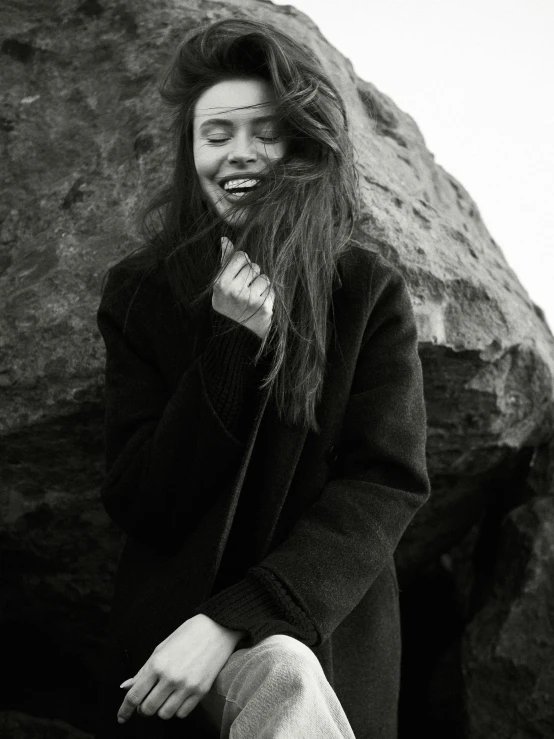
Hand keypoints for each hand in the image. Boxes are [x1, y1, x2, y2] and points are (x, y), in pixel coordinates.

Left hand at [117, 614, 244, 722]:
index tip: (121, 717)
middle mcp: (170, 677)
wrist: (217, 628)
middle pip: (147, 709)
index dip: (124, 710)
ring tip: (164, 698)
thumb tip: (126, 687)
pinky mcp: (201, 691)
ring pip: (164, 714)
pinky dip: (177, 709)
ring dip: (160, 709)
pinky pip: (182, 713)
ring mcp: (187, 686)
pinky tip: (178, 697)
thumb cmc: (188, 634)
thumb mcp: (161, 648)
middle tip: (146, 701)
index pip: (134, 695)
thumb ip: (143, 671)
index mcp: (157, 664)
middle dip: (143, 709)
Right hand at [213, 237, 274, 339]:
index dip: (241, 263)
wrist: (234, 335)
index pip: (240, 256)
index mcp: (221, 284)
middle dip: (250, 275)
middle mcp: (235, 291)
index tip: (238, 274)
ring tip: (250, 296)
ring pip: (264, 277)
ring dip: (260, 285)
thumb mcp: (220, 285)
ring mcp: (250, 300)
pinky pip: (271, 289)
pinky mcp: (264, 307)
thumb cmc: (226, 305)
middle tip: (243, 289)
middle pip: (253, 266)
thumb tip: (226, 240)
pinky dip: (266, 295)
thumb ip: (225, 262)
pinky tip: (257, 304)